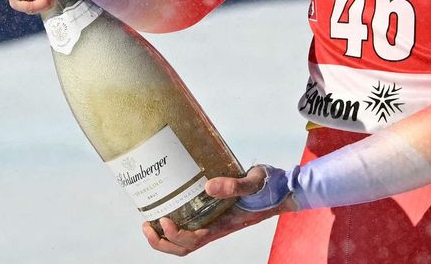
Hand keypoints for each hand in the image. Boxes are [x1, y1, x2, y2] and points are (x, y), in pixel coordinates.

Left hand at [141, 167, 294, 255]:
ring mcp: (215, 223)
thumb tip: (208, 186)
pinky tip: (167, 209)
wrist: (283, 190)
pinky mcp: (215, 215)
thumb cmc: (270, 187)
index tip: (164, 219)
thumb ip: (235, 186)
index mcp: (224, 225)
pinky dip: (175, 225)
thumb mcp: (254, 182)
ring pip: (186, 241)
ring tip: (149, 223)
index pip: (195, 240)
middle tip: (146, 225)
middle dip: (162, 242)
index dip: (175, 235)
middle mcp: (217, 228)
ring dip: (164, 237)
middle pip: (185, 247)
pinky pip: (191, 227)